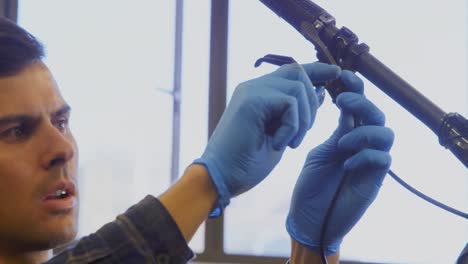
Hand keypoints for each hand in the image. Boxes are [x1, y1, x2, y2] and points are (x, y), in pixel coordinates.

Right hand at [194, 62, 340, 216]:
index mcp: (258, 94)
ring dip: (302, 119)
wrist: (221, 179)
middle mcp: (253, 87)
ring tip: (289, 143)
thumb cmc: (246, 162)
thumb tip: (321, 91)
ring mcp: (250, 91)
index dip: (317, 70)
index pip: (292, 71)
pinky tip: (278, 144)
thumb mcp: (281, 134)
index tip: (337, 73)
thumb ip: (296, 112)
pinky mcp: (251, 100)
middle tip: (302, 133)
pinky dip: (291, 126)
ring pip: (298, 87)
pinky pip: (289, 102)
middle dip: (312, 103)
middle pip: (298, 72)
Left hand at [286, 70, 393, 253]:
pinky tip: (345, 164)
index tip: (342, 76)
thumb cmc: (311, 185)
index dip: (355, 87)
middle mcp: (362, 144)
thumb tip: (339, 101)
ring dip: (364, 132)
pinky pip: (383, 159)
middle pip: (377, 114)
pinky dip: (364, 156)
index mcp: (347, 134)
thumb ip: (334, 130)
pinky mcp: (375, 179)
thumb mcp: (319, 151)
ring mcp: (370, 161)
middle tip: (342, 102)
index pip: (358, 104)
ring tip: (342, 142)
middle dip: (361, 103)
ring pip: (386, 133)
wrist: (309, 218)